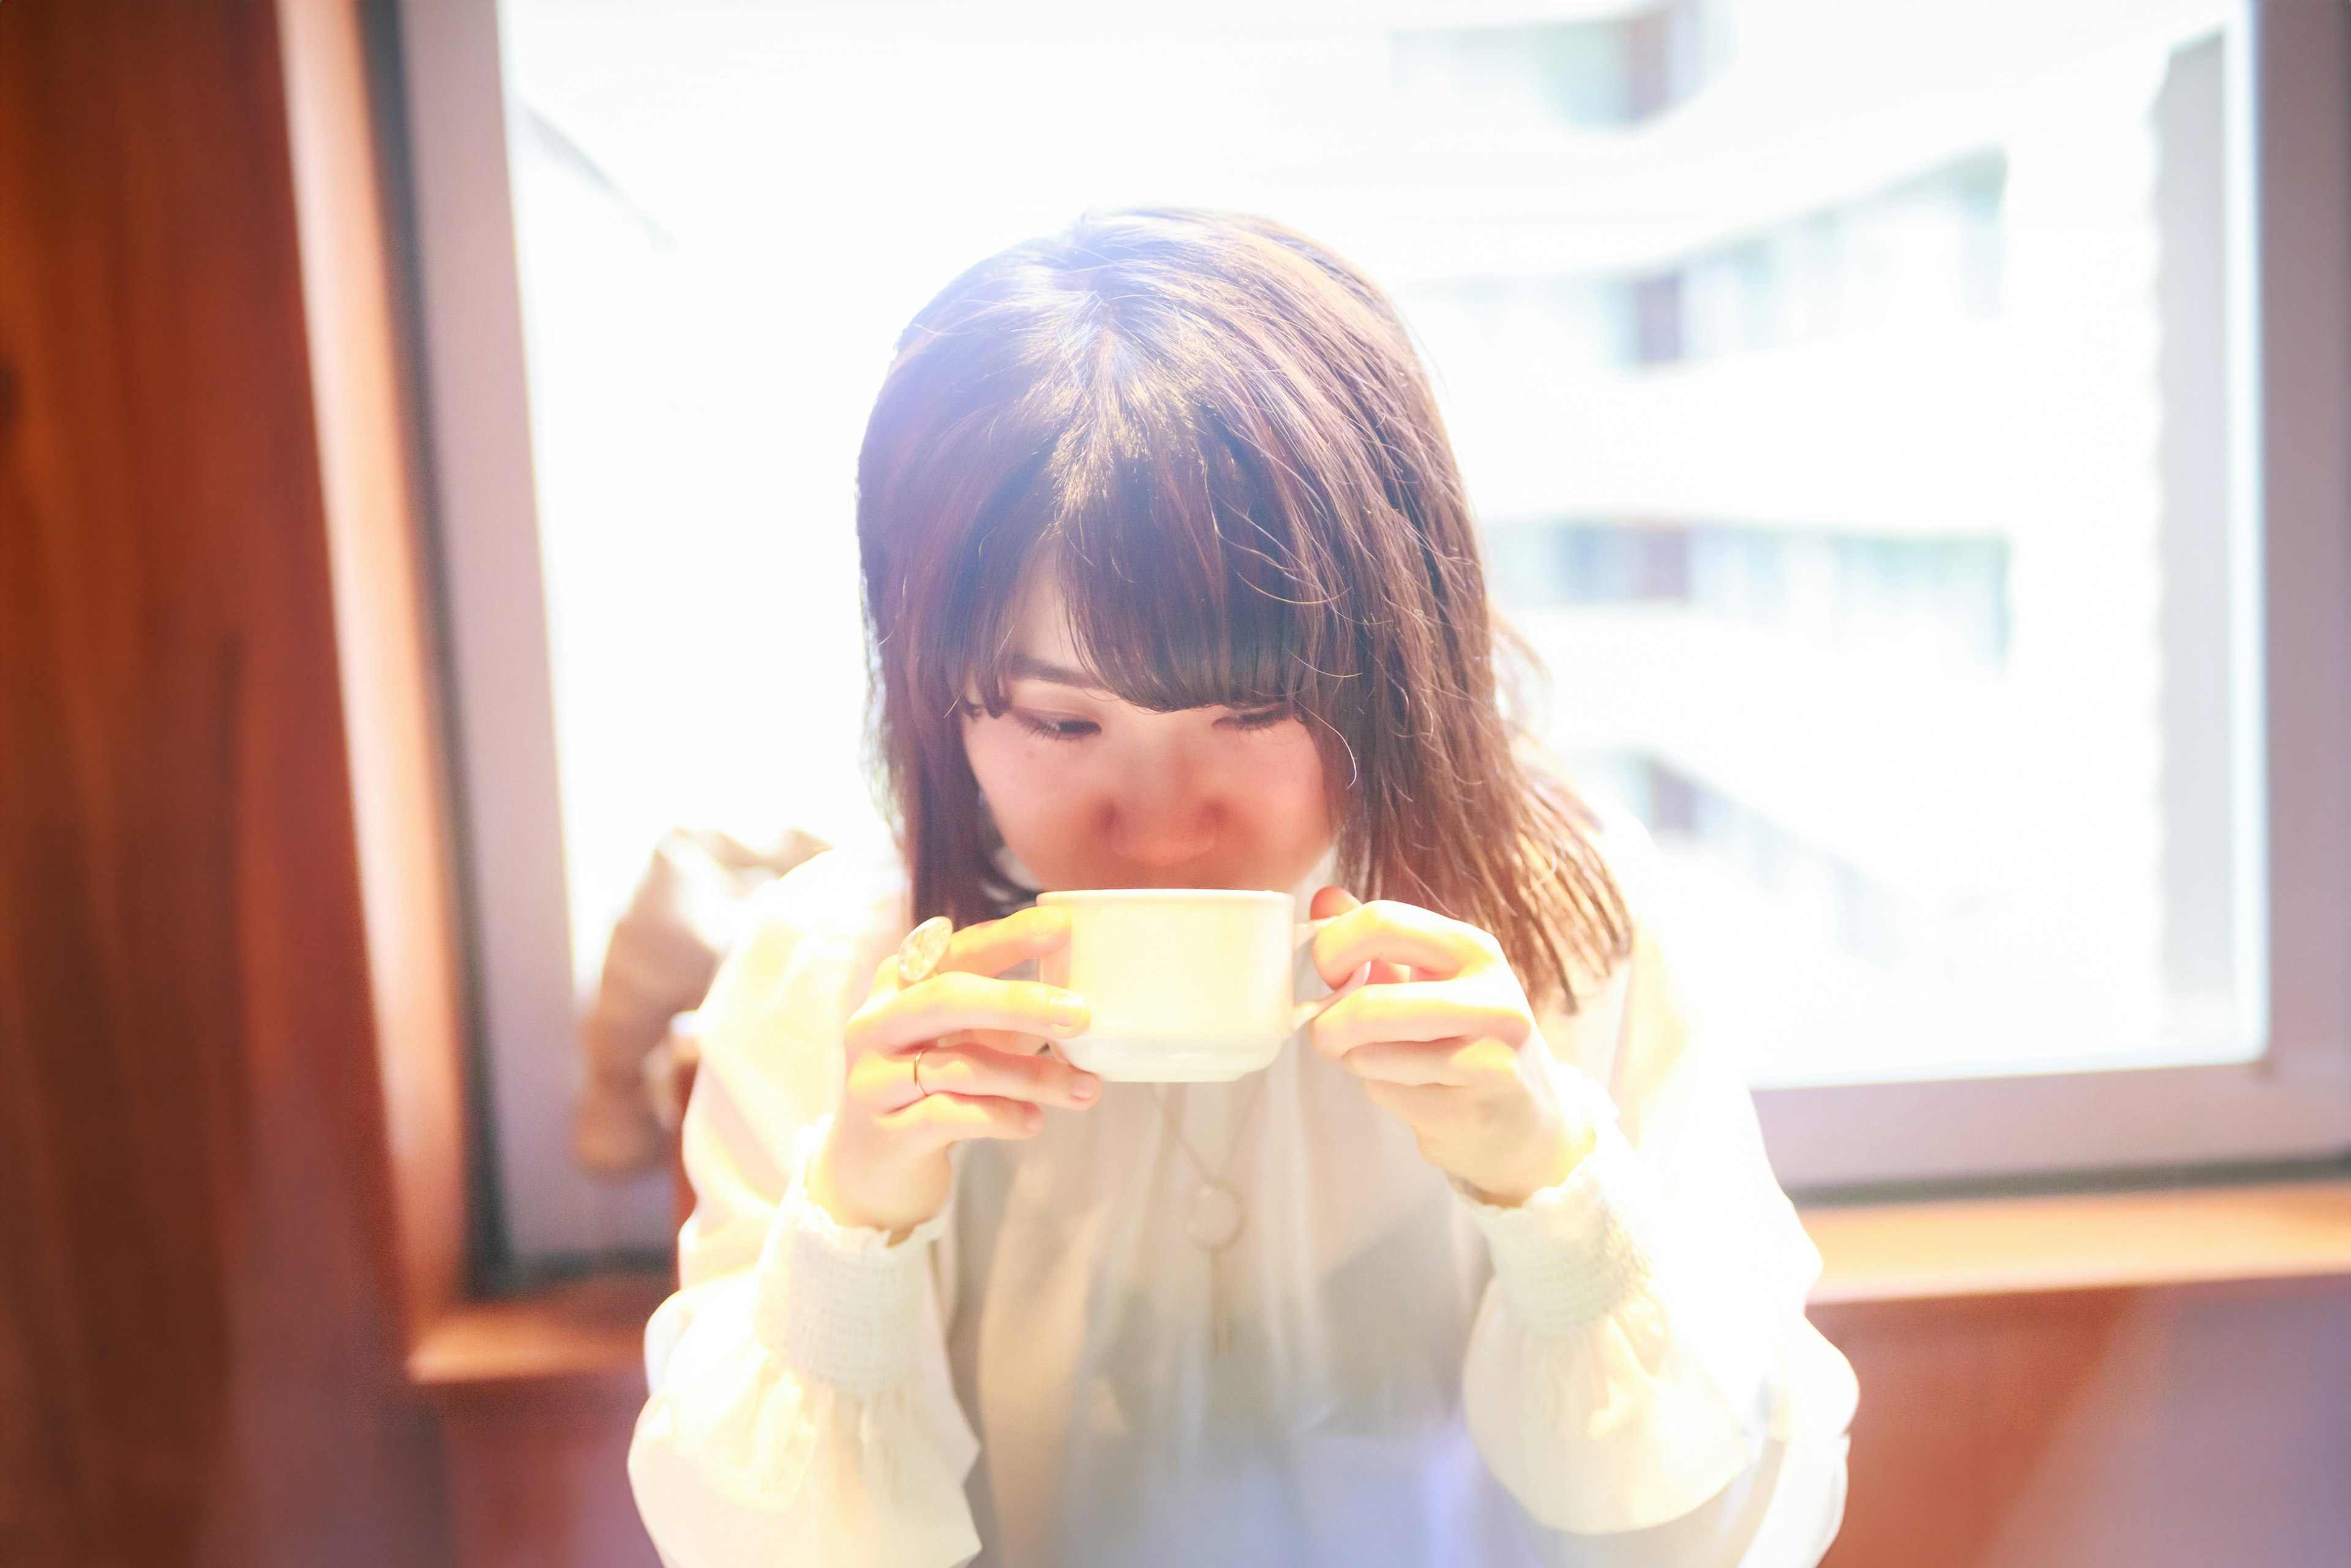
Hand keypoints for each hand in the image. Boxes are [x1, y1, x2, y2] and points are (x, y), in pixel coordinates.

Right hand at [810, 905, 1100, 1237]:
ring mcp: (874, 1080)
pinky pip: (952, 1116)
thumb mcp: (967, 1042)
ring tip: (1085, 1087)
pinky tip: (1034, 1121)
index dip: (1005, 937)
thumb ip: (1006, 1018)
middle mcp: (876, 1025)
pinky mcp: (886, 1133)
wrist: (873, 1173)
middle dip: (1017, 1002)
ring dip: (1032, 1076)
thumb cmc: (931, 1091)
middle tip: (1079, 1014)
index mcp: (897, 987)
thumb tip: (1079, 997)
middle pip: (945, 999)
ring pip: (960, 1066)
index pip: (953, 951)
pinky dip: (1002, 1116)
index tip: (1060, 927)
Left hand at [1306, 888, 1594, 1205]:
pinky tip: (1416, 1093)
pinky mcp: (1474, 1112)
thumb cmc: (1468, 1038)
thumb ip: (1379, 940)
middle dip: (1330, 1024)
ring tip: (1383, 1062)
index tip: (1327, 973)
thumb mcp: (1432, 978)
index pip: (1383, 923)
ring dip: (1357, 1062)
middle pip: (1373, 1004)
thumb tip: (1324, 897)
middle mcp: (1491, 999)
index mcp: (1474, 950)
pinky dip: (1382, 1093)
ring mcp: (1490, 1059)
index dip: (1333, 948)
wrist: (1527, 1117)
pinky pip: (1388, 1095)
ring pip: (1372, 1057)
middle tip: (1325, 1034)